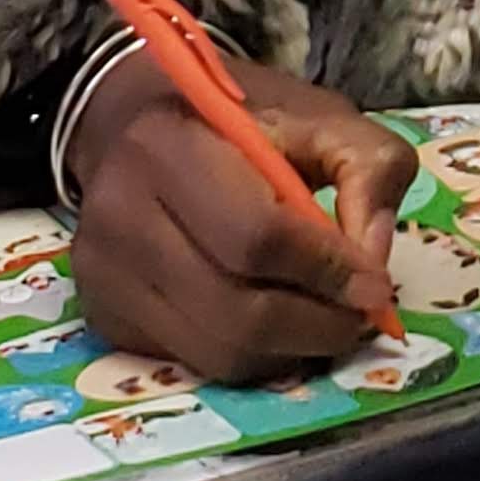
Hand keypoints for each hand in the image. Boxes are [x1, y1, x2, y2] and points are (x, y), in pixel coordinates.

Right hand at [64, 52, 415, 381]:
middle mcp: (120, 216)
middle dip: (316, 325)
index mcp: (169, 147)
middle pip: (235, 310)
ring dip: (289, 352)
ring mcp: (104, 275)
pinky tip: (277, 325)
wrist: (133, 125)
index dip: (325, 270)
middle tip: (360, 317)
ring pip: (217, 351)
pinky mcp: (105, 317)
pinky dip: (251, 357)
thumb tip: (373, 261)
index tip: (376, 285)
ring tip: (326, 323)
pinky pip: (194, 363)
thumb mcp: (320, 117)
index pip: (255, 236)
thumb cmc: (237, 122)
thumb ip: (369, 170)